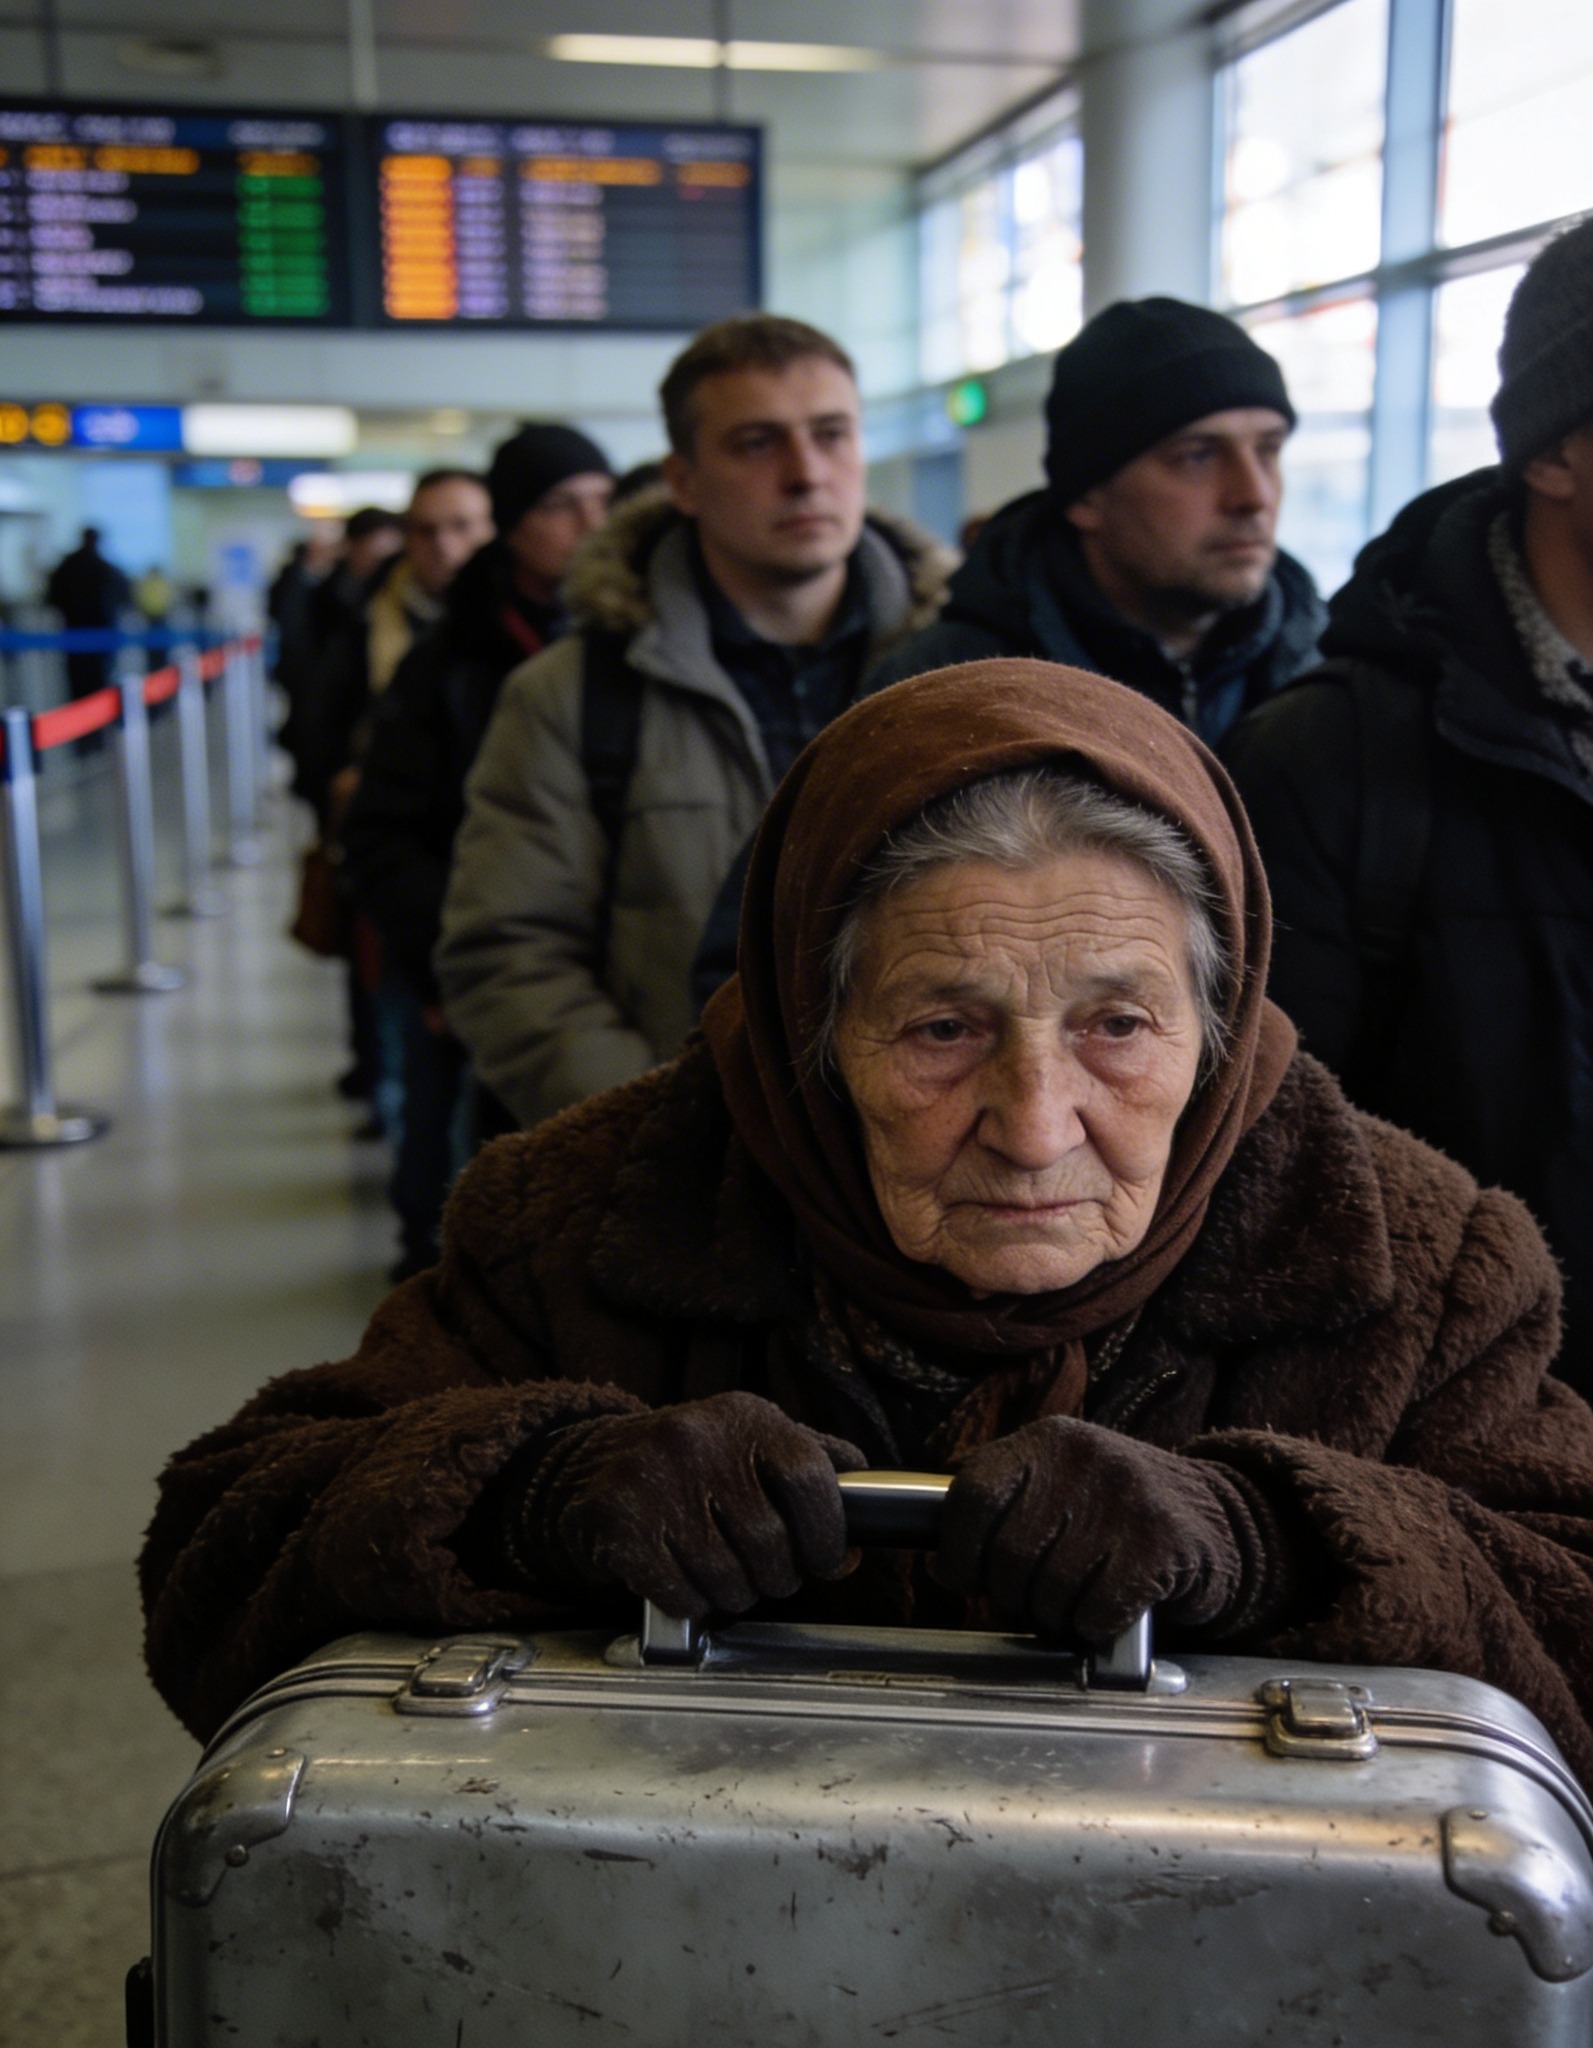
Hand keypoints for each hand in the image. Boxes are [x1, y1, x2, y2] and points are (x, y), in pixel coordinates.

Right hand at [515, 1392, 865, 1619]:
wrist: (593, 1465)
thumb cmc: (696, 1465)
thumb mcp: (756, 1442)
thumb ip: (817, 1468)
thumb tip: (860, 1529)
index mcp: (746, 1418)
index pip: (810, 1479)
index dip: (826, 1533)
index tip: (824, 1558)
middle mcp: (700, 1439)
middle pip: (770, 1542)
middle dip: (777, 1575)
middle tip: (764, 1572)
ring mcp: (656, 1478)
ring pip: (728, 1577)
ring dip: (733, 1594)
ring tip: (721, 1574)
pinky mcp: (620, 1521)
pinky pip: (681, 1592)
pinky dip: (691, 1601)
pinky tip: (682, 1578)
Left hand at [934, 1418, 1267, 1641]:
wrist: (1219, 1520)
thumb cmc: (1116, 1516)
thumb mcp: (1055, 1488)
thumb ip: (1000, 1514)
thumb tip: (943, 1568)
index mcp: (1045, 1441)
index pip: (973, 1496)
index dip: (961, 1551)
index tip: (968, 1577)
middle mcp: (1084, 1456)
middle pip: (1010, 1554)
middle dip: (1015, 1595)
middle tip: (1039, 1598)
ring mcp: (1126, 1494)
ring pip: (1052, 1589)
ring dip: (1057, 1616)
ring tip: (1077, 1602)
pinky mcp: (1162, 1539)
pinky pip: (1098, 1609)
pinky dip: (1095, 1625)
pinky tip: (1109, 1610)